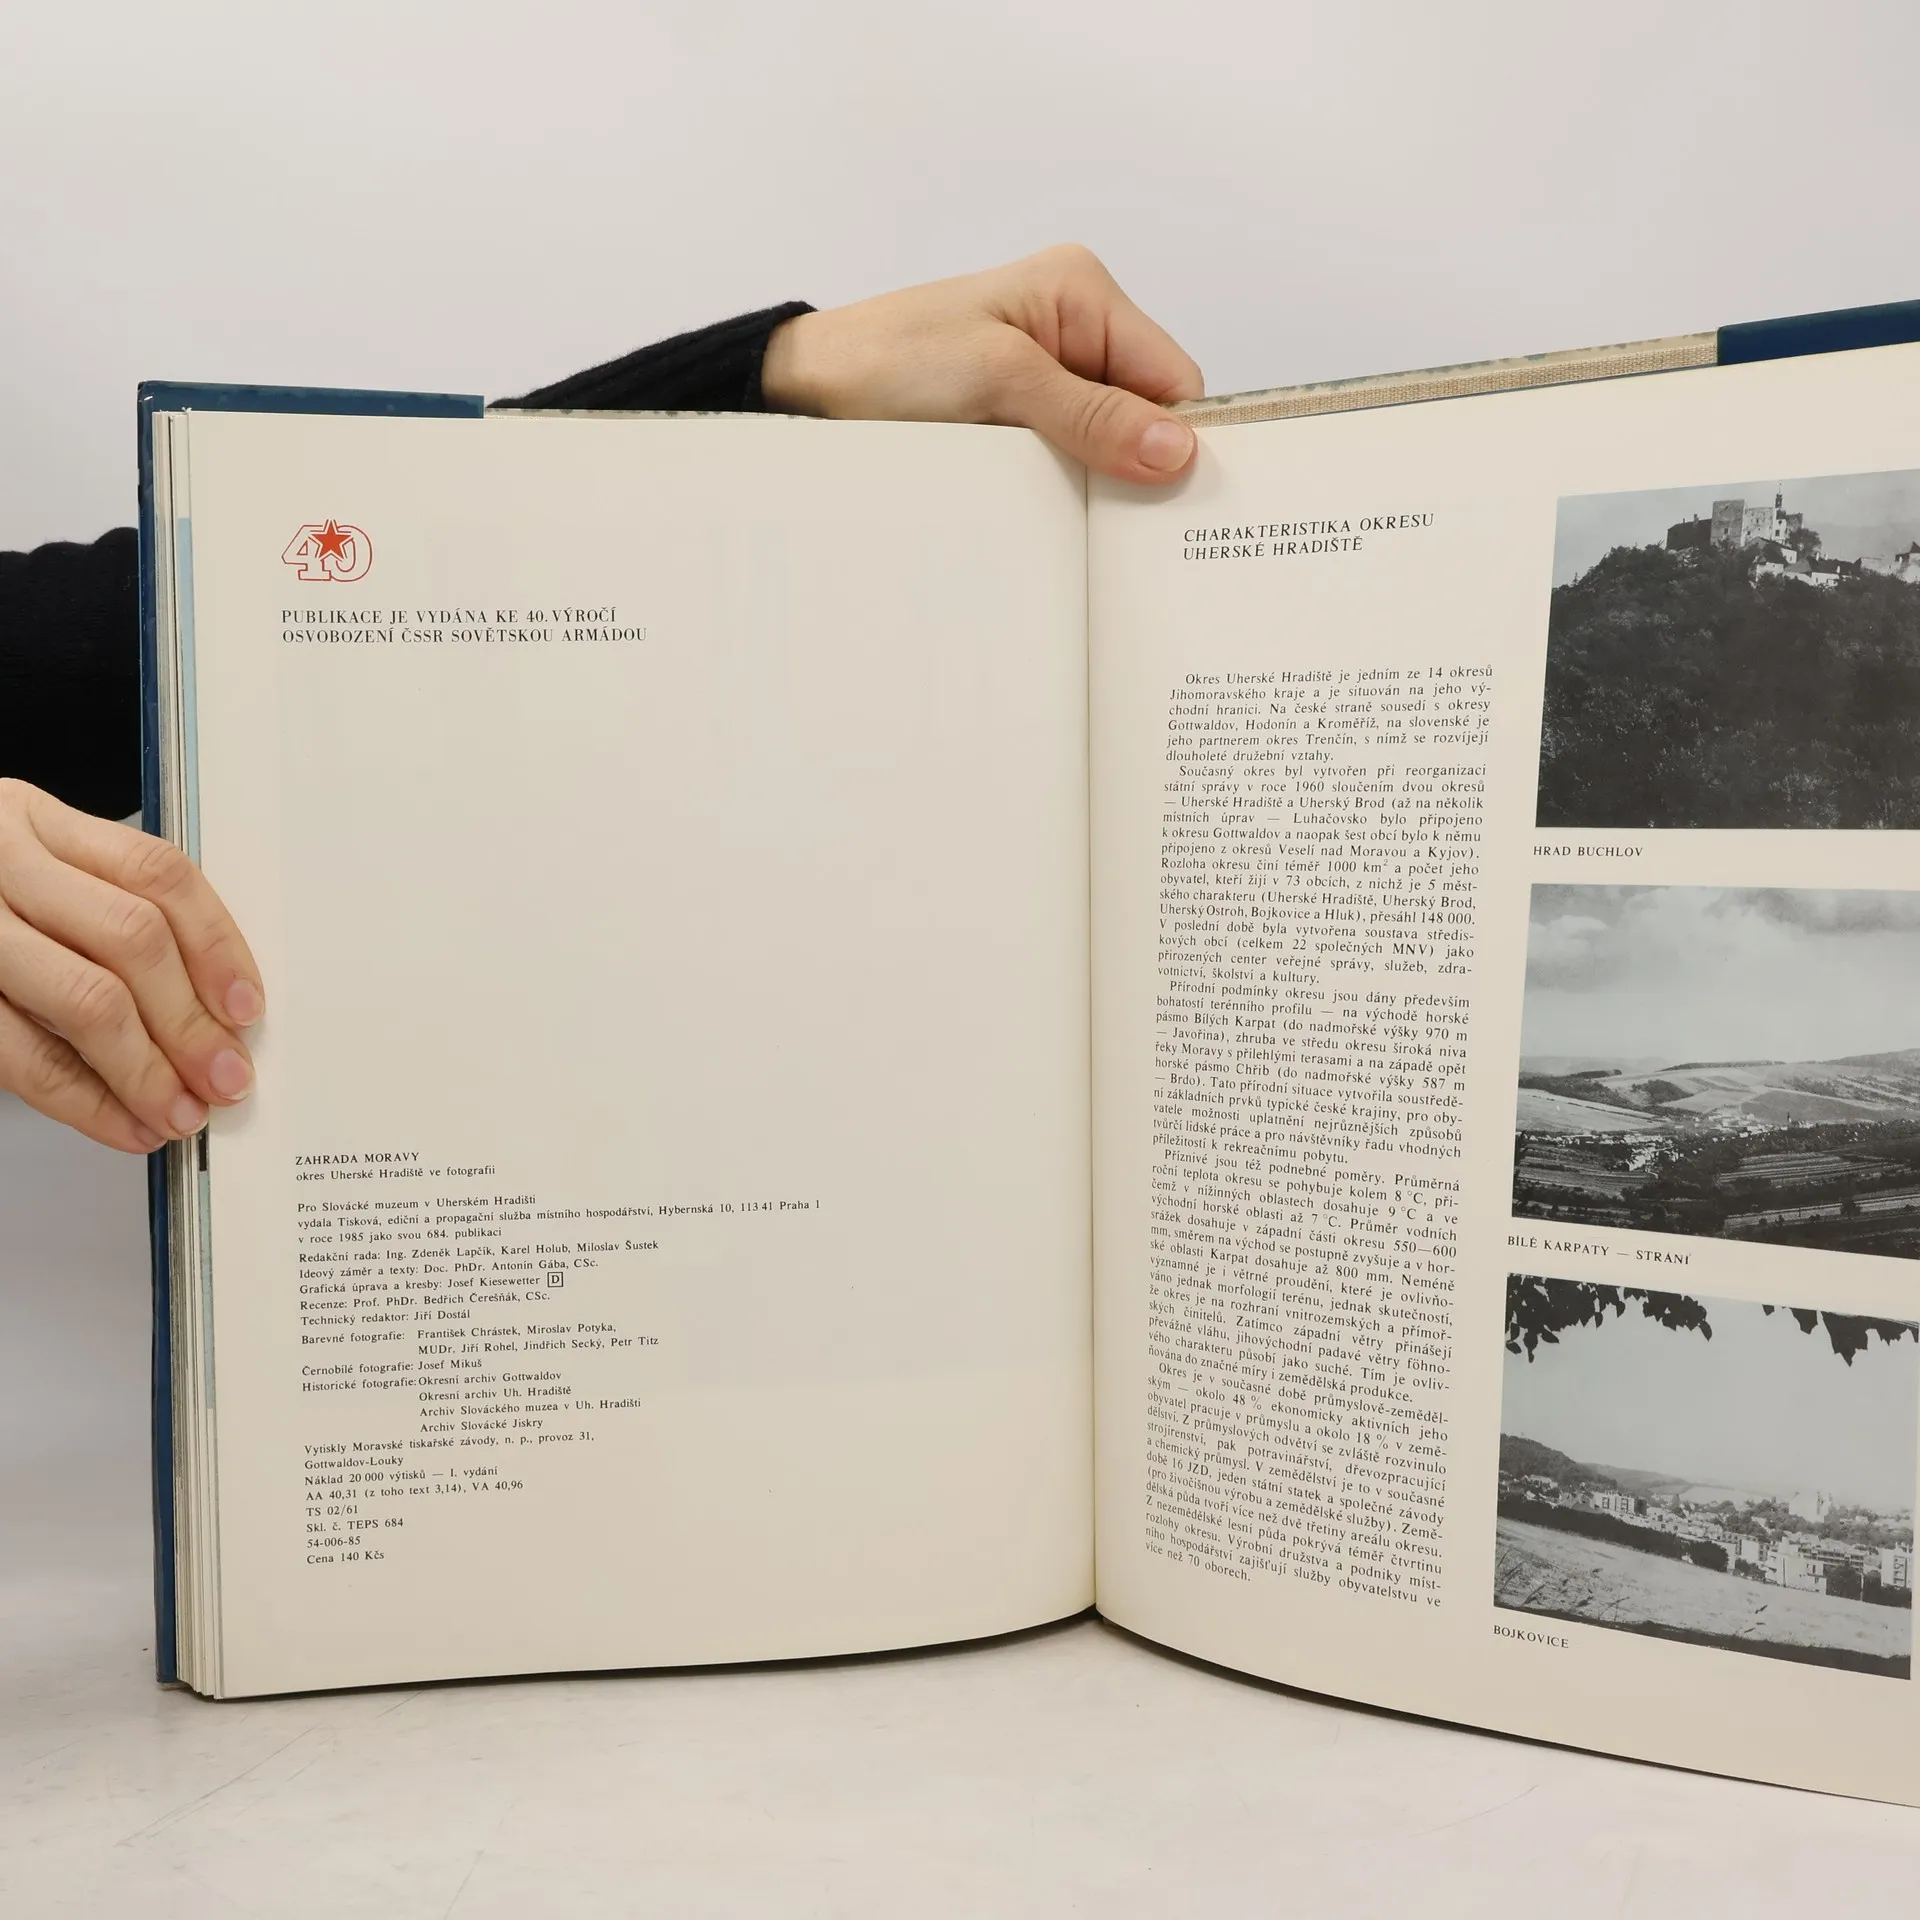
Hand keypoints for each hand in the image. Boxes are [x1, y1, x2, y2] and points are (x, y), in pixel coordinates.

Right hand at [0, 780, 263, 1153]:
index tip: (246, 1008)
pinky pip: (22, 1056)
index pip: (156, 873)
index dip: (216, 945)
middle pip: (131, 938)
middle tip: (225, 1077)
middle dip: (190, 1021)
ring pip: (85, 999)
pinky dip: (85, 1101)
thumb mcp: (26, 867)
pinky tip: (124, 1124)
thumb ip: (105, 909)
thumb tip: (212, 1007)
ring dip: (147, 1070)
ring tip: (181, 1112)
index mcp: (34, 821)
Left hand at [761, 244, 1204, 483]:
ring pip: (1108, 447)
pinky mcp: (1018, 420)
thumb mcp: (1000, 381)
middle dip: (1137, 467)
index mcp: (1082, 294)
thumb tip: (1178, 451)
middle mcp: (1074, 331)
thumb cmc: (889, 361)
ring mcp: (1046, 379)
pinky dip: (1063, 491)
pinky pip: (1066, 462)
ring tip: (1074, 520)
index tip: (1175, 502)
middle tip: (1125, 530)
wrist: (806, 392)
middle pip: (1146, 416)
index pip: (1173, 378)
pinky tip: (1048, 515)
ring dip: (1095, 485)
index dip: (1179, 439)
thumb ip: (1091, 416)